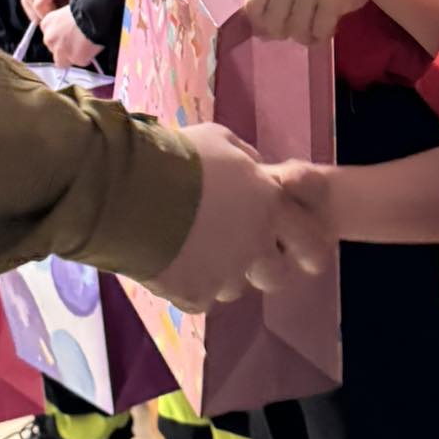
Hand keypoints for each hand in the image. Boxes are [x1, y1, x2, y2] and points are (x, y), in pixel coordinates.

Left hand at [40, 5, 103, 68]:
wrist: (96, 14)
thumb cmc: (85, 8)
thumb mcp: (67, 11)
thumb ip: (63, 23)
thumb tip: (69, 30)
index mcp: (46, 24)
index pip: (49, 37)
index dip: (60, 38)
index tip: (68, 37)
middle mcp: (50, 38)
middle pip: (54, 50)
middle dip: (65, 49)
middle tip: (77, 42)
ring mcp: (61, 50)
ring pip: (63, 62)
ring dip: (72, 57)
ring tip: (84, 47)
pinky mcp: (75, 58)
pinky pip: (81, 62)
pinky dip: (86, 57)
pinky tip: (92, 47)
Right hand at [145, 124, 333, 310]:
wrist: (129, 190)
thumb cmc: (177, 157)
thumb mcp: (219, 141)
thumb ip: (246, 160)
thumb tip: (255, 169)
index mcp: (269, 206)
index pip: (309, 239)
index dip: (307, 247)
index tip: (307, 256)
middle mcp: (255, 246)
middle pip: (276, 275)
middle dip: (262, 267)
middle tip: (237, 253)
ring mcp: (226, 275)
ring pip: (233, 287)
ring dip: (219, 274)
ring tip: (188, 248)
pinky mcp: (195, 295)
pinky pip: (199, 297)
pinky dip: (186, 284)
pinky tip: (167, 260)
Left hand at [242, 0, 386, 45]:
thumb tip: (258, 33)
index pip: (251, 5)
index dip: (260, 23)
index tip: (276, 26)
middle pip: (272, 24)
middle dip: (286, 33)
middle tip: (301, 27)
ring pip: (297, 31)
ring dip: (308, 37)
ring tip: (318, 26)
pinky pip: (319, 32)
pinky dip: (324, 35)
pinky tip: (331, 26)